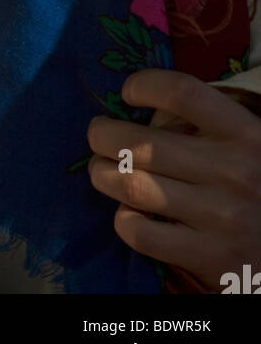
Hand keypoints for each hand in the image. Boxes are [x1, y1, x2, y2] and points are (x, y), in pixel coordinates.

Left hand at [86, 69, 260, 290]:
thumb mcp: (251, 144)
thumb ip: (213, 124)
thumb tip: (148, 108)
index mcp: (246, 134)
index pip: (183, 93)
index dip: (145, 85)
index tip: (128, 92)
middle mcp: (234, 172)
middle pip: (142, 144)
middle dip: (104, 135)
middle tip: (98, 135)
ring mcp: (221, 218)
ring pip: (133, 187)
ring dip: (103, 174)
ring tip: (101, 170)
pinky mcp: (210, 257)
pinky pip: (142, 234)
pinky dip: (124, 220)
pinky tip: (128, 212)